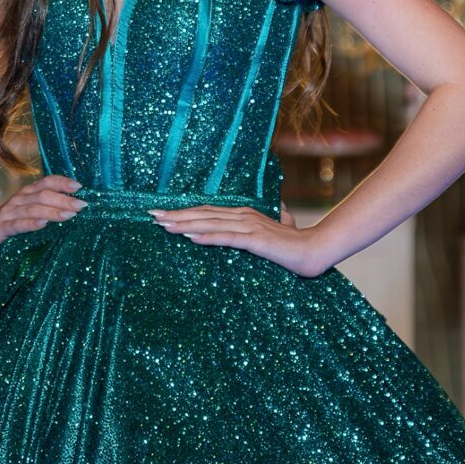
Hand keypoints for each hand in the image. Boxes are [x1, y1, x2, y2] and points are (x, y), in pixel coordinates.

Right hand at [0, 174, 86, 258]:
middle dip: (64, 199)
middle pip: (43, 195)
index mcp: (26, 195)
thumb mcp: (27, 213)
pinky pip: (17, 225)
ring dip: (52, 211)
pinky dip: (31, 224)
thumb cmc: (9, 224)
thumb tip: (74, 208)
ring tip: (69, 214)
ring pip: (33, 209)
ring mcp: (9, 214)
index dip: (62, 182)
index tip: (79, 186)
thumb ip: (45, 209)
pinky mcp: (0, 229)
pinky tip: (43, 224)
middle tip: (82, 205)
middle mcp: (18, 201)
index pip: (46, 182)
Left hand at [148, 202, 330, 277]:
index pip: (206, 211)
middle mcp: (242, 216)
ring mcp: (248, 227)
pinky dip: (206, 237)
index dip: (183, 212)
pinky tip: (189, 237)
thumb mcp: (271, 234)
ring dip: (184, 224)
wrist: (314, 251)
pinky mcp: (255, 241)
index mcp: (243, 215)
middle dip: (175, 215)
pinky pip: (226, 238)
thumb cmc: (292, 245)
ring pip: (209, 224)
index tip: (162, 213)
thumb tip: (261, 221)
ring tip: (163, 225)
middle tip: (151, 215)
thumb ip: (261, 229)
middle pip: (202, 214)